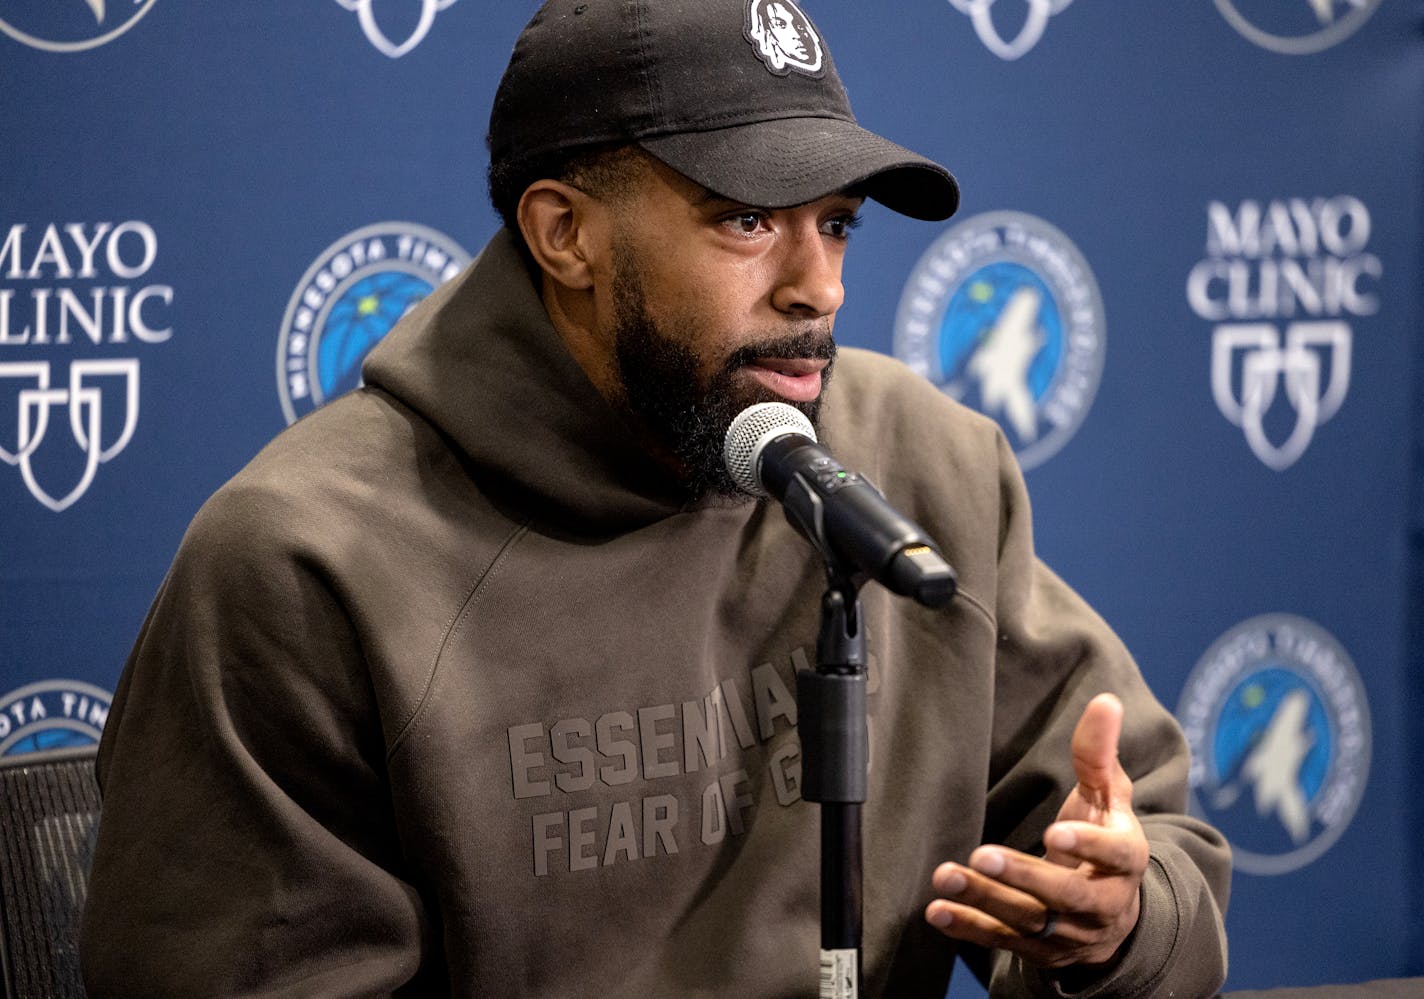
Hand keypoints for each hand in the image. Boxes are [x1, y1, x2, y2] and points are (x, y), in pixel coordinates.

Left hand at [924, 693, 1148, 968]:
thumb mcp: (1108, 796)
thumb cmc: (1105, 838)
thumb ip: (1099, 753)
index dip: (1088, 845)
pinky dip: (969, 927)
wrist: (1112, 913)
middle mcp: (1102, 903)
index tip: (1054, 831)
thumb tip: (1105, 701)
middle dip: (1025, 876)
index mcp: (1126, 860)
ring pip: (1029, 921)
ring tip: (946, 876)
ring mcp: (1070, 933)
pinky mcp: (1040, 950)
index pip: (1114, 855)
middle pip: (1065, 894)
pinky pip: (1004, 941)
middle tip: (983, 855)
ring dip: (985, 901)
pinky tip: (938, 911)